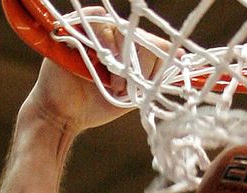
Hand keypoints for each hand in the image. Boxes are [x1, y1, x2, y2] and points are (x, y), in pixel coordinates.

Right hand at [12, 4, 173, 133]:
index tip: (171, 69)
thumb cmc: (96, 105)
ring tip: (115, 86)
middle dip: (142, 64)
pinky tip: (103, 66)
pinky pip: (97, 24)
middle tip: (127, 90)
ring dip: (123, 61)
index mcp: (126, 49)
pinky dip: (105, 44)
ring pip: (123, 32)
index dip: (162, 55)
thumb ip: (152, 79)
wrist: (65, 116)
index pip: (152, 43)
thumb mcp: (131, 94)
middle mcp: (112, 37)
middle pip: (141, 37)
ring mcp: (93, 32)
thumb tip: (181, 60)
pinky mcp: (75, 30)